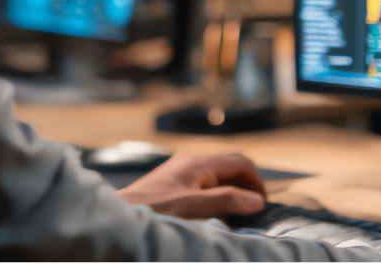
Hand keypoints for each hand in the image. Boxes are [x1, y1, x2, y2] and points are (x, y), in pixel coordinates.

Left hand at [116, 152, 266, 219]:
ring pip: (217, 178)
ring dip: (231, 193)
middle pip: (229, 167)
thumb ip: (226, 201)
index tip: (263, 203)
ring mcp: (180, 174)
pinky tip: (215, 215)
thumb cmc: (153, 211)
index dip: (255, 180)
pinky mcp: (172, 187)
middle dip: (245, 185)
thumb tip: (257, 200)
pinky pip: (204, 187)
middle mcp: (190, 163)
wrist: (117, 218)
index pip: (238, 161)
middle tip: (253, 210)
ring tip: (237, 215)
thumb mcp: (193, 207)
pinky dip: (216, 198)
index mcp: (197, 162)